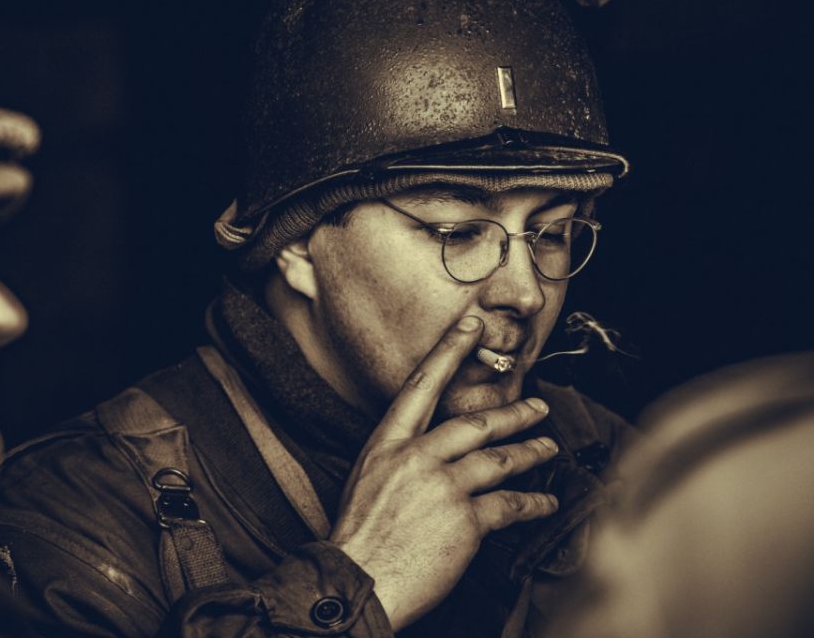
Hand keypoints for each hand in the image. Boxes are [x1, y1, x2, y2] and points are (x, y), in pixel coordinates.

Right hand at [329, 316, 558, 630]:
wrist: (357, 580)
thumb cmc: (359, 536)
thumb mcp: (368, 480)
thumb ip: (402, 459)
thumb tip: (436, 453)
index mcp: (387, 443)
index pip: (422, 386)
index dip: (449, 351)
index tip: (471, 324)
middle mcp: (416, 457)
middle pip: (474, 422)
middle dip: (513, 413)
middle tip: (538, 407)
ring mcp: (442, 486)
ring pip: (499, 458)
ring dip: (530, 452)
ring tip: (548, 448)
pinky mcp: (464, 520)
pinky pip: (509, 504)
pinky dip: (532, 503)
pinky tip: (546, 502)